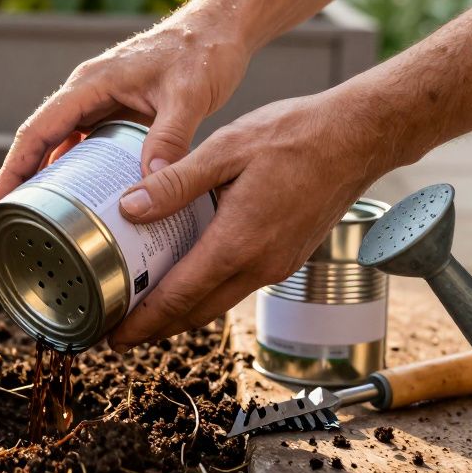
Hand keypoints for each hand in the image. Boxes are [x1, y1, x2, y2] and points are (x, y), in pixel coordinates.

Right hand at [0, 0, 252, 204]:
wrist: (221, 29)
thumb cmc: (202, 51)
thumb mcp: (188, 96)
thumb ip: (168, 139)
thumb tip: (150, 184)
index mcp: (90, 84)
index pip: (36, 130)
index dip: (14, 170)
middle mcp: (87, 92)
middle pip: (41, 141)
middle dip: (22, 181)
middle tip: (15, 225)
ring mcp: (101, 102)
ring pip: (63, 145)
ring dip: (51, 179)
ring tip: (44, 222)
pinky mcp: (119, 111)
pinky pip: (89, 145)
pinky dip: (82, 172)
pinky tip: (87, 200)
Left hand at [107, 87, 392, 350]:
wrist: (358, 137)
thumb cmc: (295, 136)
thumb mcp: (225, 149)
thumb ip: (176, 182)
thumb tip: (130, 207)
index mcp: (238, 242)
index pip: (180, 296)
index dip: (142, 321)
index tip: (114, 336)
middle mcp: (260, 265)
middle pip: (197, 312)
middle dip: (156, 328)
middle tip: (119, 333)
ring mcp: (277, 265)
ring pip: (219, 302)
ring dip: (182, 312)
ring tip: (146, 310)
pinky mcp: (287, 257)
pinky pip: (238, 286)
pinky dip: (208, 292)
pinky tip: (190, 276)